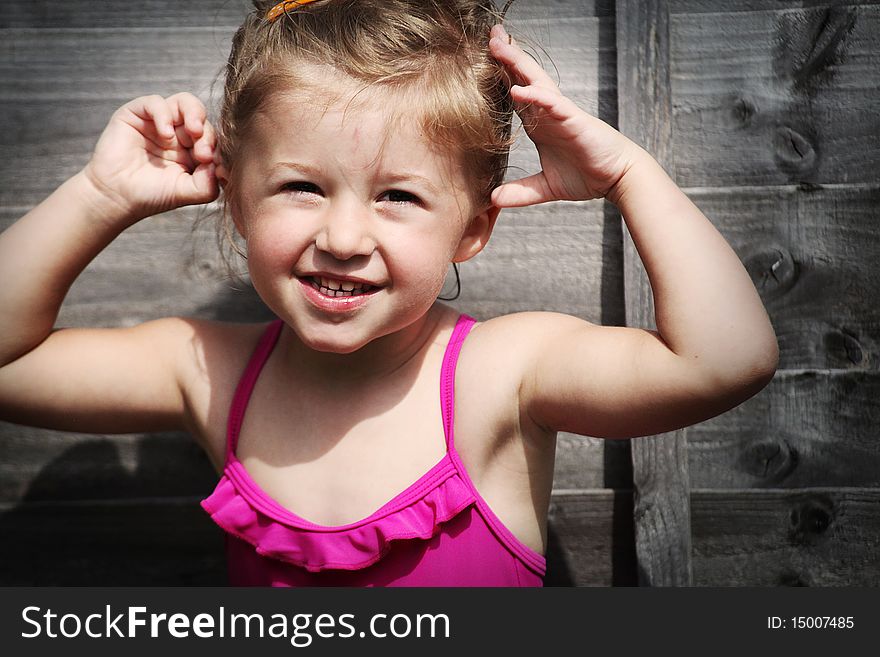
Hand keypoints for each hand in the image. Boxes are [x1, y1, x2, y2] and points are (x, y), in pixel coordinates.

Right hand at [82, 93, 218, 222]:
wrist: (116, 196)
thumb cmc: (152, 195)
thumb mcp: (186, 192)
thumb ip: (207, 184)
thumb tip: (219, 167)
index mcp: (194, 149)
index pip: (214, 138)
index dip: (219, 148)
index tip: (214, 165)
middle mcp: (179, 132)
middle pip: (203, 119)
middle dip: (208, 135)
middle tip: (204, 153)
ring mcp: (159, 122)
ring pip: (185, 102)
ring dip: (194, 114)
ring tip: (194, 132)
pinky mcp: (137, 114)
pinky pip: (156, 102)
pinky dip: (164, 114)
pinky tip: (166, 134)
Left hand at [488, 25, 641, 206]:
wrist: (617, 178)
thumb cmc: (587, 176)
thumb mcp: (546, 188)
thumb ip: (521, 192)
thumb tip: (494, 199)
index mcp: (540, 125)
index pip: (515, 95)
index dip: (499, 77)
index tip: (481, 60)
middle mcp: (548, 114)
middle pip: (523, 79)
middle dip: (506, 57)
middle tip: (491, 34)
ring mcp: (561, 114)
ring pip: (536, 82)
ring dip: (517, 64)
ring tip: (498, 45)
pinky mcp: (574, 120)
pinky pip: (553, 103)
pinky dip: (535, 95)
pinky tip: (518, 88)